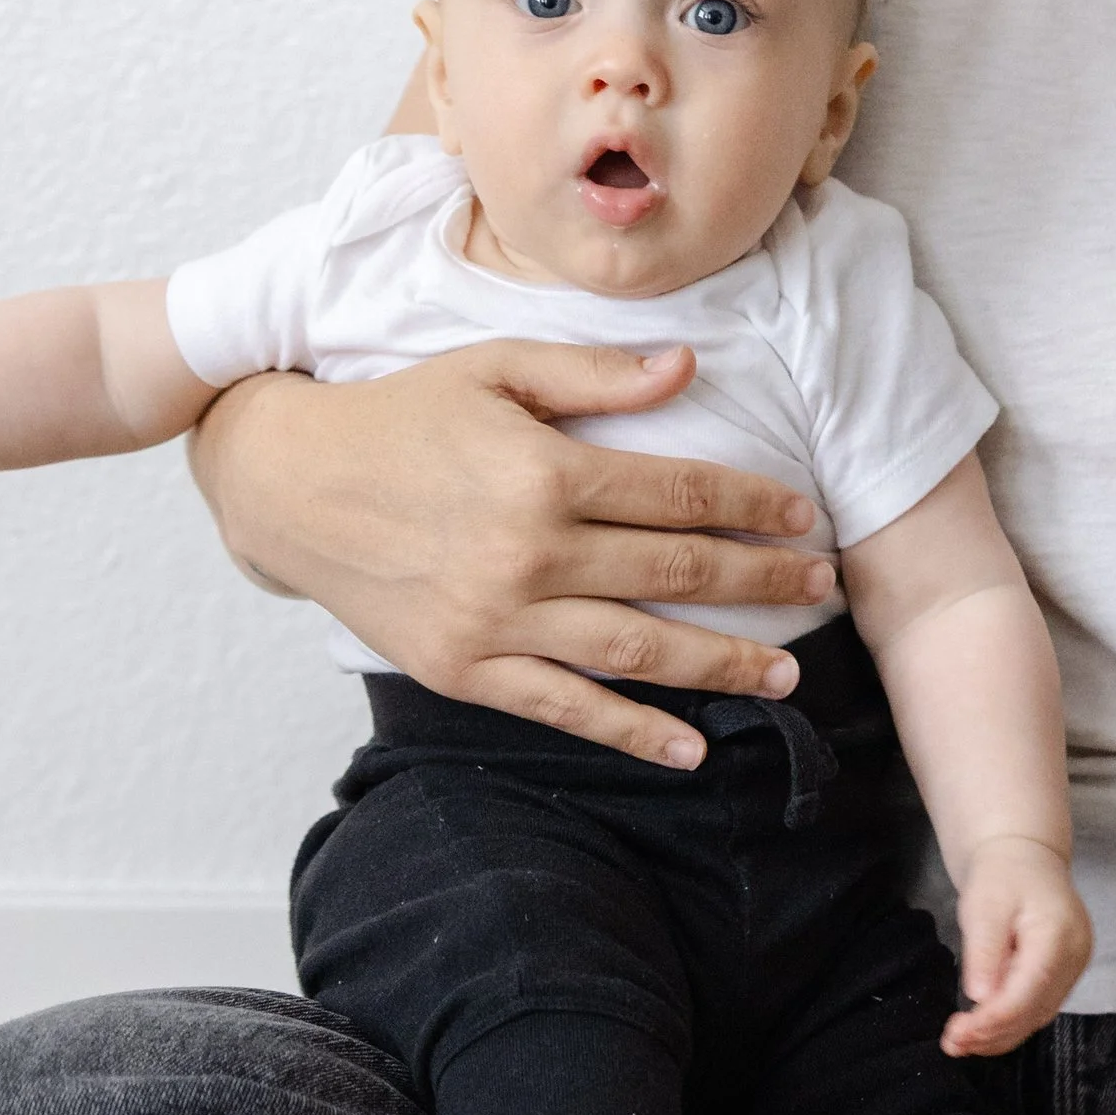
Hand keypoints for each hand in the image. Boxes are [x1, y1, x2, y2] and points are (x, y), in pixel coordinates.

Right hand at [188, 339, 833, 766]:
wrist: (290, 485)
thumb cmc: (400, 416)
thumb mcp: (494, 368)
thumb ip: (594, 375)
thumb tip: (689, 368)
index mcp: (544, 473)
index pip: (679, 492)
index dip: (752, 504)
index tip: (803, 514)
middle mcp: (528, 555)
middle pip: (675, 573)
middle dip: (761, 581)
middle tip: (825, 587)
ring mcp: (496, 622)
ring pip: (636, 651)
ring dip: (720, 665)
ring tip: (785, 674)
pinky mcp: (464, 671)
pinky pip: (565, 710)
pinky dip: (632, 733)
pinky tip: (691, 746)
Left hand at [940, 838, 1091, 1054]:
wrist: (1025, 858)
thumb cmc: (1002, 876)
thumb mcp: (984, 906)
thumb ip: (985, 952)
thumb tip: (981, 997)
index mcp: (1058, 935)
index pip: (1027, 992)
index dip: (992, 1021)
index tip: (956, 1034)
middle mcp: (1075, 957)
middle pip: (1035, 1011)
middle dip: (992, 1034)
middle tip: (951, 1044)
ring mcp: (1075, 968)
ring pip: (1038, 1016)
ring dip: (999, 1035)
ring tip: (960, 1042)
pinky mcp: (1065, 974)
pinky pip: (1038, 1008)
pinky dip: (1010, 1023)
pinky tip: (982, 1029)